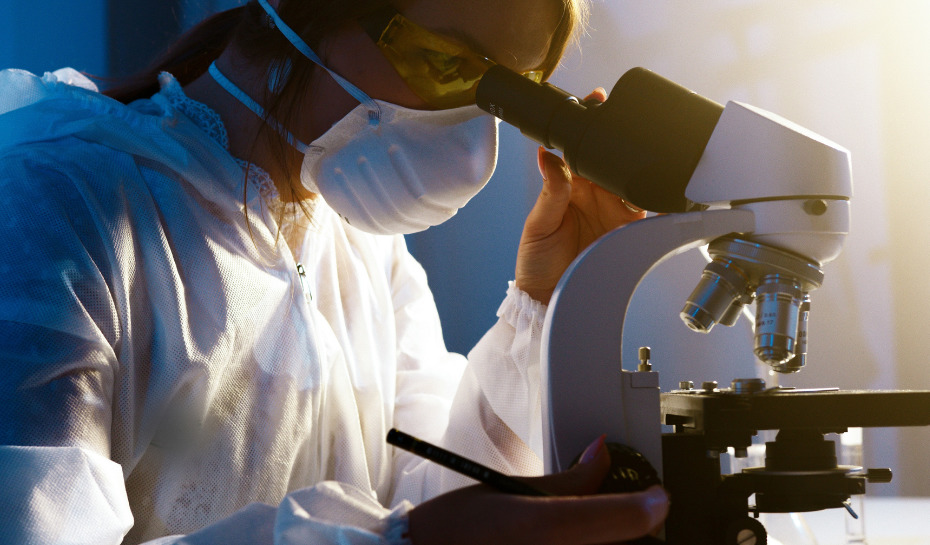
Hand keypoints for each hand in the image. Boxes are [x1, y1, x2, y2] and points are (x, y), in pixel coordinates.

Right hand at [406, 437, 668, 544]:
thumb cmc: (456, 529)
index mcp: (541, 527)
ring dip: (608, 540)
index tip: (657, 498)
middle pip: (622, 544)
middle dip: (629, 528)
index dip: (647, 506)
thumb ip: (568, 479)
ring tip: (588, 529)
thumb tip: (601, 452)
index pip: (619, 518)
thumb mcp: (510, 489)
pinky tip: (562, 541)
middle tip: (623, 514)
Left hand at [515, 88, 646, 303]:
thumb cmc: (536, 262)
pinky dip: (654, 197)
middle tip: (625, 119)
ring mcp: (613, 209)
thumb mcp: (538, 225)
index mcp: (568, 186)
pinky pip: (646, 208)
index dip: (589, 126)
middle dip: (619, 138)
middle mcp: (593, 194)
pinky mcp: (628, 228)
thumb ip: (550, 192)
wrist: (548, 299)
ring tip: (640, 152)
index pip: (580, 149)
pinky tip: (656, 186)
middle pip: (610, 159)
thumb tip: (547, 155)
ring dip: (636, 165)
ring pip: (630, 178)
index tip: (597, 102)